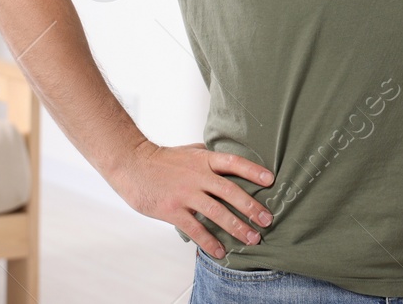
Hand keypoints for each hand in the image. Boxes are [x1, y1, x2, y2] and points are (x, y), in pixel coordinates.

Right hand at [108, 139, 275, 258]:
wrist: (132, 165)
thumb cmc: (162, 159)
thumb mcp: (189, 150)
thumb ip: (208, 155)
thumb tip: (227, 155)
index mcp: (203, 159)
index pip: (233, 162)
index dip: (253, 171)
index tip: (271, 181)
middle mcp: (197, 175)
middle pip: (230, 191)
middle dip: (251, 207)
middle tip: (267, 220)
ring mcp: (185, 193)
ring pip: (216, 212)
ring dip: (236, 227)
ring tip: (252, 239)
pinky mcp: (172, 210)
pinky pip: (195, 229)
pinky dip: (209, 241)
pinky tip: (220, 251)